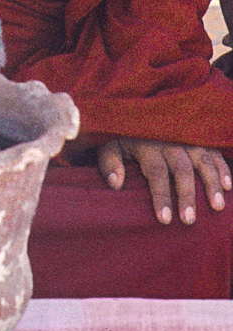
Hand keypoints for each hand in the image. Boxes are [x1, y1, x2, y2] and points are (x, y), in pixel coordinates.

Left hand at [97, 138, 231, 224]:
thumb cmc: (122, 135)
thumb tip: (115, 184)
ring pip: (202, 160)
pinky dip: (222, 167)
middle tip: (189, 220)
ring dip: (211, 183)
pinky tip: (228, 186)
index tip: (164, 219)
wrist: (134, 109)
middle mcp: (168, 140)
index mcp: (146, 144)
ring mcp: (185, 137)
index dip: (161, 196)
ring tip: (216, 207)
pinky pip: (214, 152)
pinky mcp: (198, 137)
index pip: (156, 172)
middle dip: (186, 196)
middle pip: (181, 169)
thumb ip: (109, 162)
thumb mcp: (109, 144)